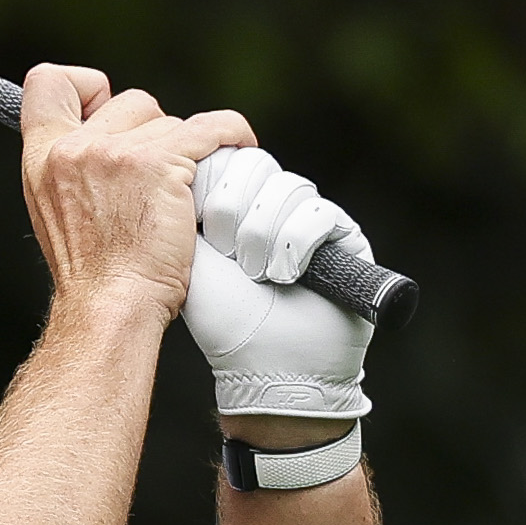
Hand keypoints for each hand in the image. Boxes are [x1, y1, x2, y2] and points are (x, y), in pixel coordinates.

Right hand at [15, 65, 256, 322]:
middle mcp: (73, 148)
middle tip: (159, 174)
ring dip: (186, 150)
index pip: (48, 83)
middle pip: (129, 100)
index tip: (104, 106)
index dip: (85, 86)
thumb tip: (108, 145)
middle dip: (153, 130)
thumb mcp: (56, 212)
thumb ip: (72, 172)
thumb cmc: (95, 273)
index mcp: (42, 158)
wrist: (111, 305)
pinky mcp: (160, 163)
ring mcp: (115, 152)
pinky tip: (237, 149)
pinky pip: (213, 128)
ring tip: (184, 191)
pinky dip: (232, 135)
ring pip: (171, 120)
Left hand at [182, 150, 373, 433]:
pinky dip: (294, 244)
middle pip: (256, 165)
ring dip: (262, 235)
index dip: (214, 185)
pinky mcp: (346, 237)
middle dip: (232, 209)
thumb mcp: (188, 257)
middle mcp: (274, 208)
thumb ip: (184, 208)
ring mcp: (311, 219)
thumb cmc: (223, 320)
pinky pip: (319, 213)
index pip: (228, 160)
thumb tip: (179, 163)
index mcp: (236, 208)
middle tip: (226, 252)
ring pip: (286, 187)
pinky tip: (284, 276)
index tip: (201, 226)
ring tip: (255, 273)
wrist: (266, 364)